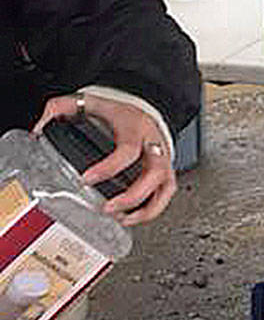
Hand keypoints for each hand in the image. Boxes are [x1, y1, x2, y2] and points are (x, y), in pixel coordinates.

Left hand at [35, 93, 176, 225]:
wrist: (144, 109)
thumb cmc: (119, 111)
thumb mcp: (91, 102)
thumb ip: (62, 108)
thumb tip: (39, 128)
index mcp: (135, 128)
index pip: (128, 150)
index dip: (110, 167)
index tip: (88, 179)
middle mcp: (154, 145)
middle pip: (154, 174)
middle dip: (132, 195)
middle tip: (108, 207)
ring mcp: (163, 160)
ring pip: (164, 188)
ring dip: (145, 207)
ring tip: (121, 217)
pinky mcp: (166, 172)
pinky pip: (166, 194)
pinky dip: (153, 209)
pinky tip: (133, 217)